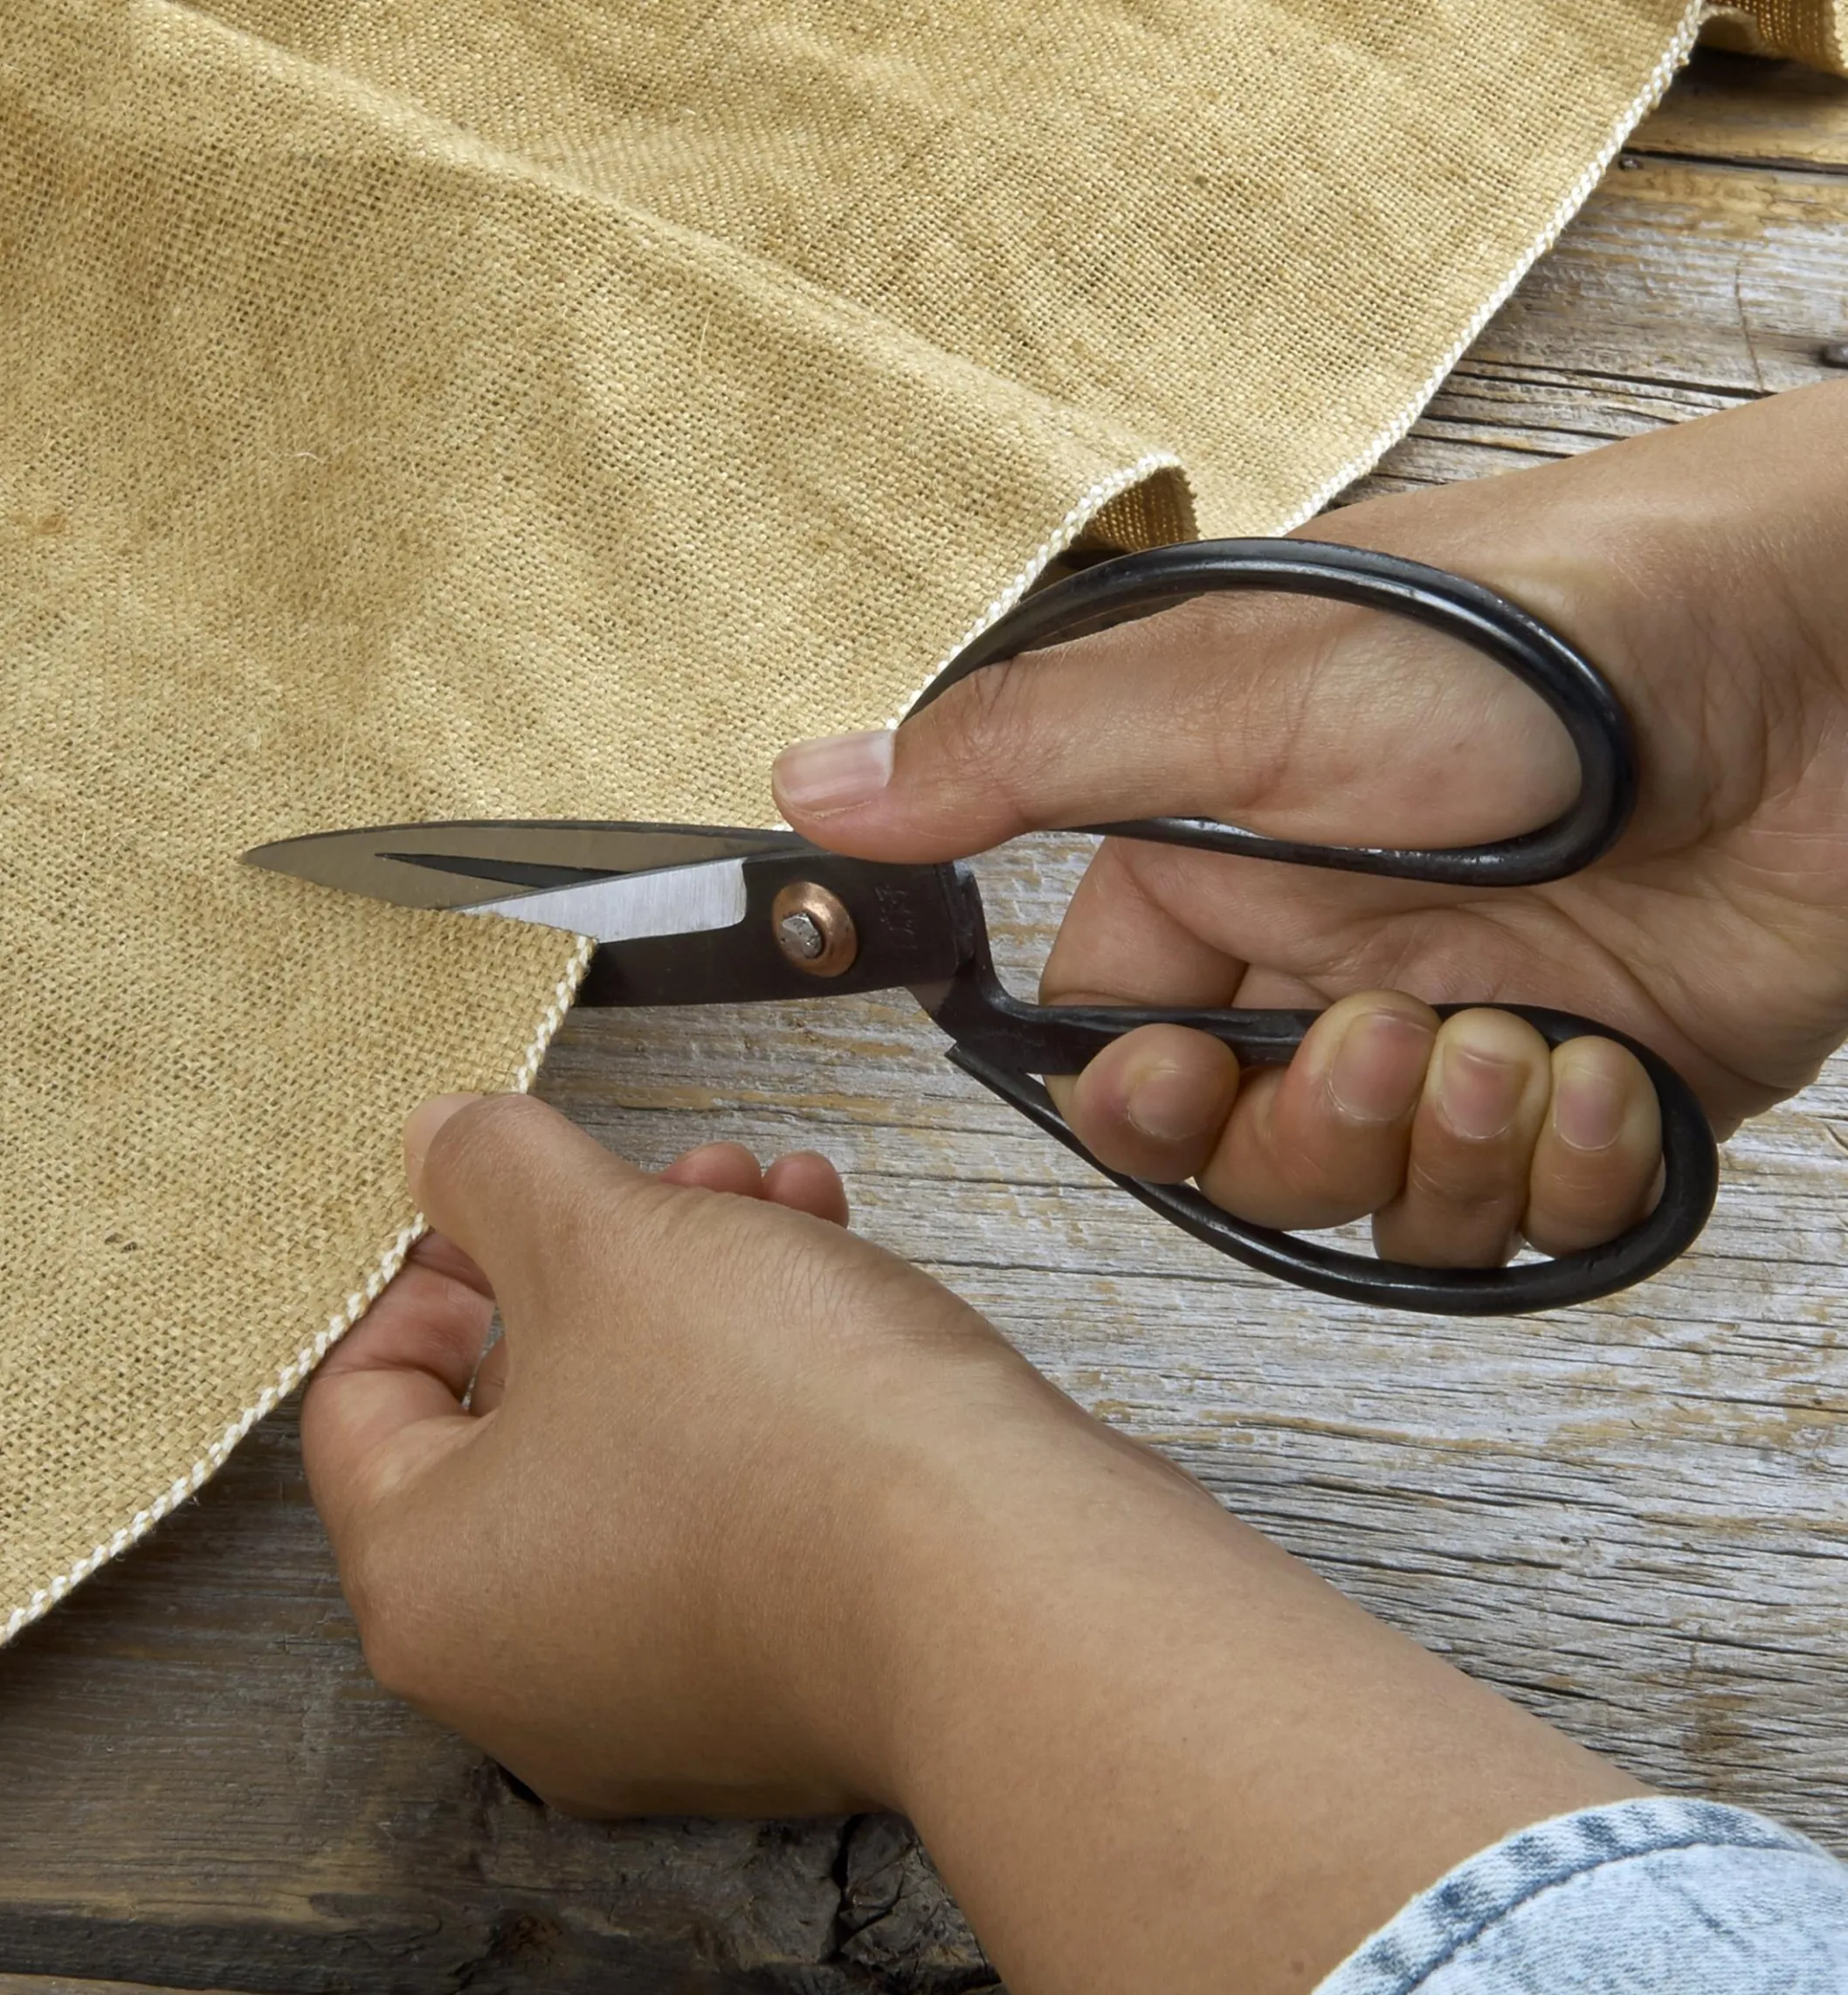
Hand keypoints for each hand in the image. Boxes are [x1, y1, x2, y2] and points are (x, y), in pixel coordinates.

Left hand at [303, 1093, 1639, 1994]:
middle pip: (523, 1413)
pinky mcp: (788, 1678)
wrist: (1005, 1583)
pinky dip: (769, 1387)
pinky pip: (738, 1506)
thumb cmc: (782, 1433)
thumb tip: (437, 1143)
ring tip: (777, 1198)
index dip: (435, 1263)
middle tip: (670, 1177)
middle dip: (607, 1257)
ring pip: (645, 1443)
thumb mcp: (606, 1242)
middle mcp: (527, 1670)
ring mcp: (667, 1690)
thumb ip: (493, 1175)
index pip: (362, 1402)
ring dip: (704, 1297)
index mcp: (431, 1587)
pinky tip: (838, 1270)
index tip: (510, 1198)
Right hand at [772, 382, 1847, 1266]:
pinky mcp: (1602, 1095)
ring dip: (1447, 1155)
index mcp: (1230, 867)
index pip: (1119, 1040)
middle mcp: (1340, 955)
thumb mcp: (1241, 681)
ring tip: (1523, 1041)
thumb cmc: (1545, 635)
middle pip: (1247, 1154)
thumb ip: (1022, 757)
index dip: (1141, 1100)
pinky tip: (1617, 1072)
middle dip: (1309, 1132)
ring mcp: (1471, 1029)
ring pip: (1384, 1207)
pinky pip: (1533, 1224)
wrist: (1831, 666)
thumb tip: (817, 785)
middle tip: (1389, 1038)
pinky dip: (1573, 1174)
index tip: (1180, 1079)